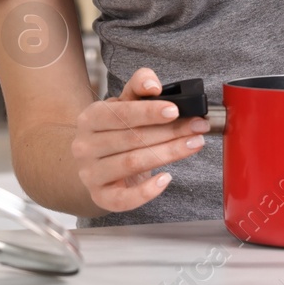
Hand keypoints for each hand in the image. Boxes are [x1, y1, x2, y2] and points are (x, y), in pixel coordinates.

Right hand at [70, 67, 207, 212]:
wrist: (97, 161)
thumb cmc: (115, 130)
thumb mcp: (125, 103)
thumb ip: (139, 87)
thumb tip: (153, 85)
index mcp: (90, 118)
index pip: (120, 113)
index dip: (148, 112)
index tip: (175, 110)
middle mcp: (85, 146)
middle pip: (132, 139)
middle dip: (170, 132)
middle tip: (198, 127)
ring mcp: (90, 174)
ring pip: (133, 163)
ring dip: (169, 154)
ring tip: (194, 144)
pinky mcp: (101, 196)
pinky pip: (123, 199)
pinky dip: (147, 191)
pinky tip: (166, 178)